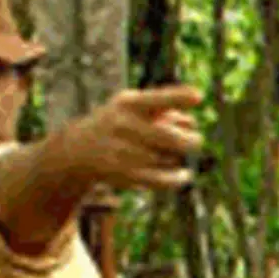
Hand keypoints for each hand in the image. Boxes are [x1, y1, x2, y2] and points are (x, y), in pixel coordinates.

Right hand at [61, 86, 203, 191]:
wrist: (79, 149)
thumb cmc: (118, 121)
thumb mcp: (132, 104)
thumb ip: (163, 107)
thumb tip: (191, 124)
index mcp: (128, 104)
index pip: (156, 99)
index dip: (178, 98)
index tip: (199, 98)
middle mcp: (123, 126)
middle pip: (166, 137)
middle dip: (189, 140)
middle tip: (196, 141)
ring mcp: (121, 151)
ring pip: (165, 159)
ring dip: (177, 158)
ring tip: (178, 155)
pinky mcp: (122, 174)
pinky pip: (157, 179)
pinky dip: (175, 179)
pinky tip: (184, 175)